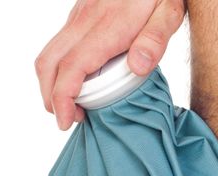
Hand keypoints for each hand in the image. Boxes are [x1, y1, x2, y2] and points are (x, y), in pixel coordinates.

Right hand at [35, 0, 185, 129]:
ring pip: (49, 55)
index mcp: (106, 26)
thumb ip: (155, 39)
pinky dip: (59, 70)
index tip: (66, 121)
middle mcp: (83, 20)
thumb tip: (137, 67)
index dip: (63, 99)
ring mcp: (78, 17)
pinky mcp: (78, 16)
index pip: (72, 67)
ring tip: (73, 105)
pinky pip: (58, 46)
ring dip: (52, 85)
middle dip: (50, 97)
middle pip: (48, 63)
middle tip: (69, 119)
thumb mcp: (168, 12)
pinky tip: (78, 82)